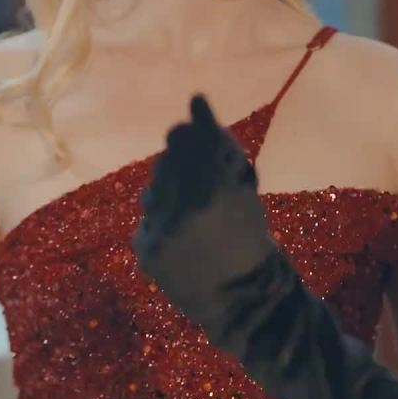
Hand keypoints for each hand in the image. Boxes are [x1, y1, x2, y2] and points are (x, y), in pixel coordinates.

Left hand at [134, 96, 283, 350]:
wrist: (245, 300)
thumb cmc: (251, 236)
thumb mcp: (244, 185)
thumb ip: (218, 142)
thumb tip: (195, 98)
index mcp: (213, 188)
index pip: (183, 138)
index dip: (192, 135)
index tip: (197, 136)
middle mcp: (182, 209)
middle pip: (165, 160)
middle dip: (181, 164)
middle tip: (200, 183)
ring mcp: (160, 233)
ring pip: (151, 189)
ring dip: (167, 194)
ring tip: (193, 214)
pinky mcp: (146, 252)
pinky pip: (146, 220)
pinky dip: (161, 224)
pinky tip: (182, 238)